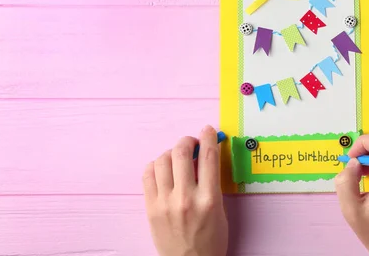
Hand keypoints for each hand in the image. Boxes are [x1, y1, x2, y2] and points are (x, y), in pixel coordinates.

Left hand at [143, 125, 227, 255]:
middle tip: (192, 142)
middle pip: (182, 153)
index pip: (209, 157)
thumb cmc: (211, 240)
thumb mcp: (220, 210)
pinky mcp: (150, 208)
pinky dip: (156, 165)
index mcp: (209, 199)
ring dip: (171, 152)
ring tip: (177, 157)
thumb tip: (206, 154)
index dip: (209, 137)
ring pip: (162, 160)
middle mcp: (186, 198)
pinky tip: (163, 169)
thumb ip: (213, 182)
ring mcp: (165, 203)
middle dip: (188, 140)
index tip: (209, 129)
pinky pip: (147, 174)